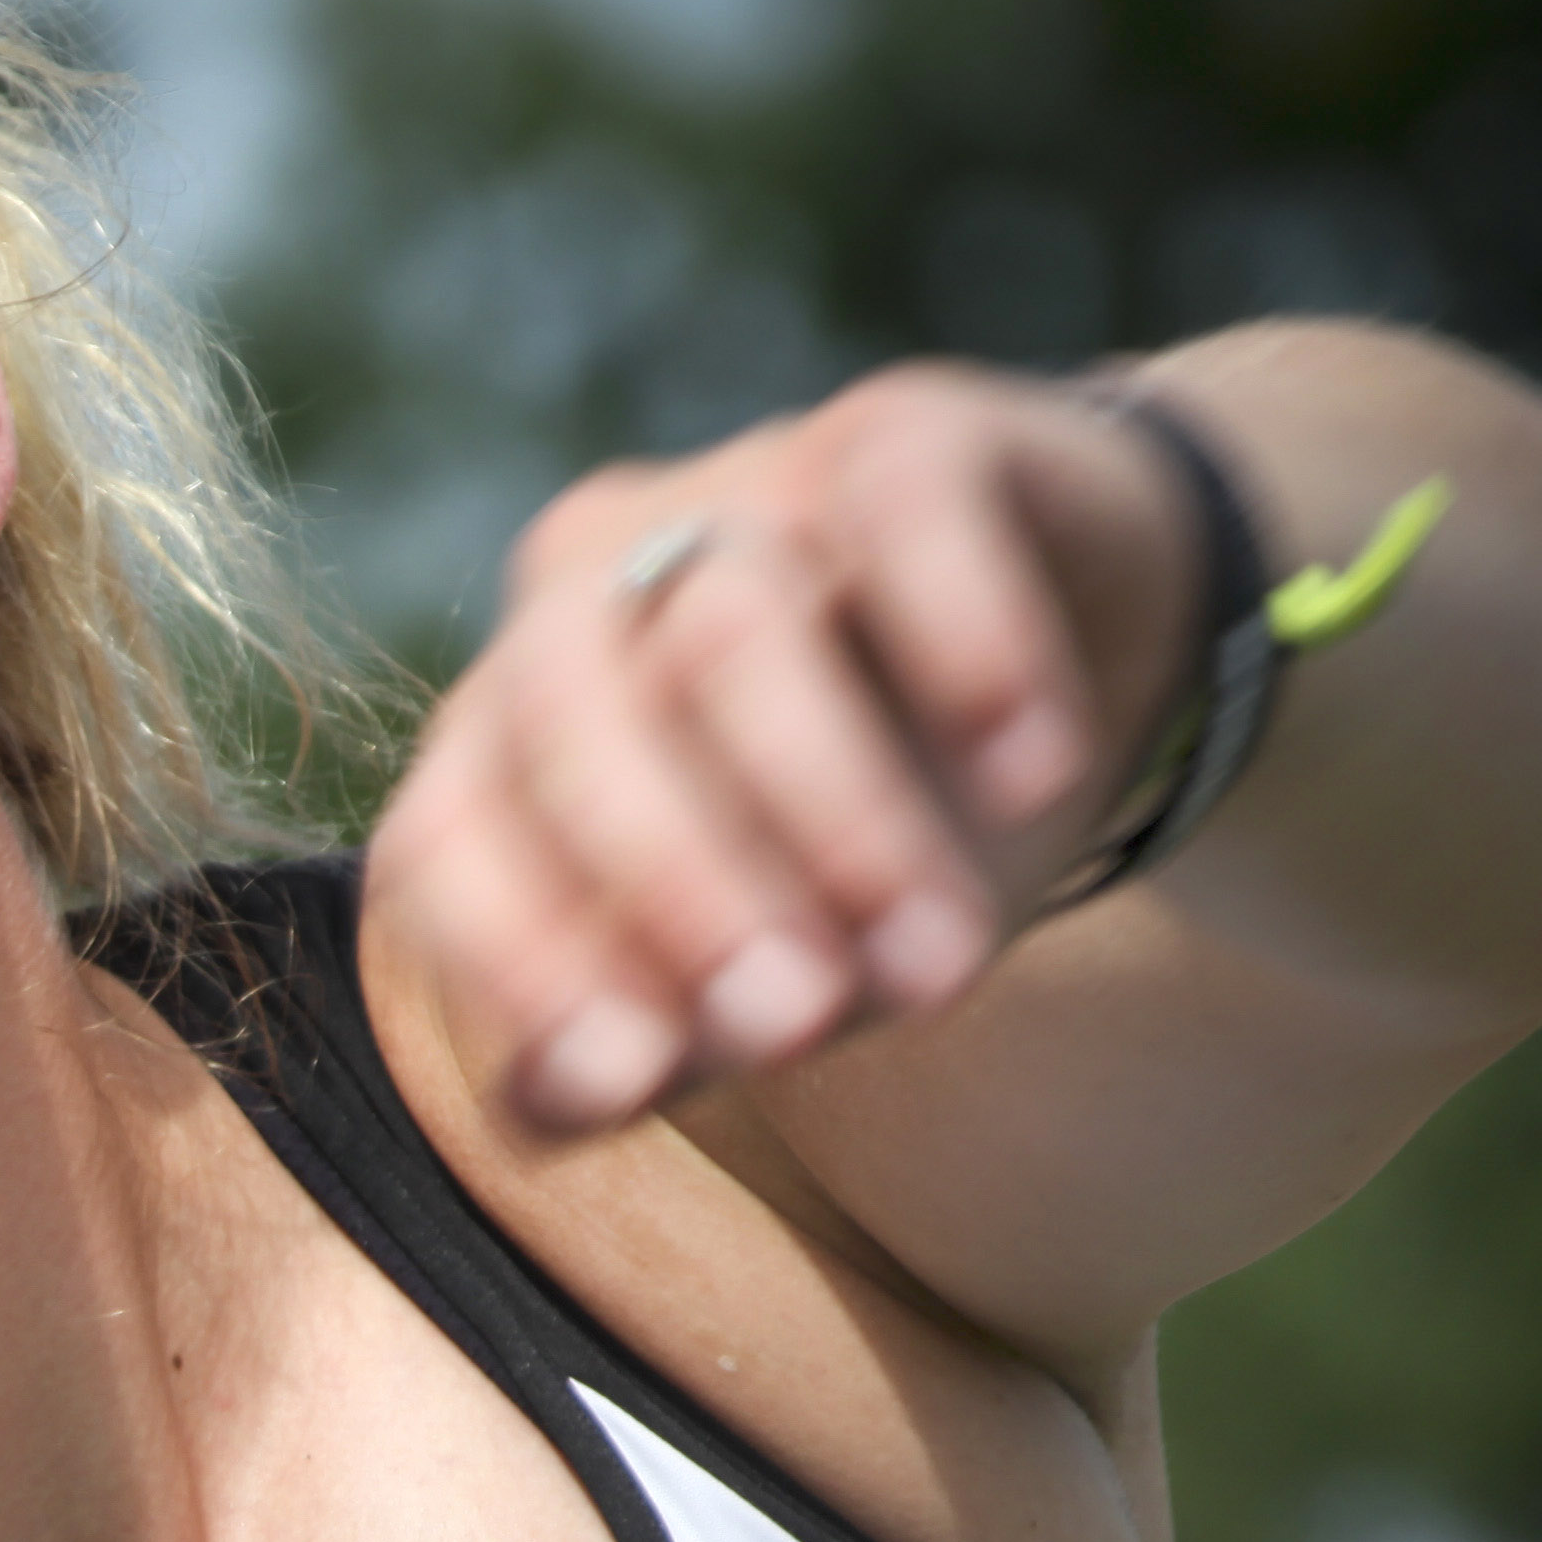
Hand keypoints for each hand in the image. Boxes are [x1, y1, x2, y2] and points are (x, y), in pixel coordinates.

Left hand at [367, 363, 1197, 1134]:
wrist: (1097, 644)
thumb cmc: (893, 820)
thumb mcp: (784, 956)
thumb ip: (666, 1033)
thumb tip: (550, 1114)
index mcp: (512, 728)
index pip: (443, 837)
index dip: (518, 959)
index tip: (635, 1079)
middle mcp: (587, 589)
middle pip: (570, 728)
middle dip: (686, 895)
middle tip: (808, 1023)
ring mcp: (732, 489)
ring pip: (729, 630)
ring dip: (839, 815)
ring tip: (941, 960)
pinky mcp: (896, 427)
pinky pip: (901, 516)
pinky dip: (967, 652)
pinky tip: (1031, 777)